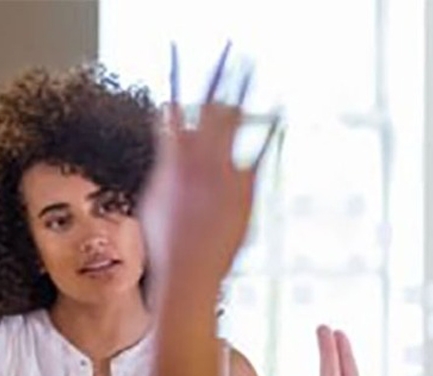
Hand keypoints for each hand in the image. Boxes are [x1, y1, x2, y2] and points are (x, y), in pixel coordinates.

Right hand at [155, 44, 278, 289]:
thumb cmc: (167, 242)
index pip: (171, 107)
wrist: (189, 272)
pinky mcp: (246, 188)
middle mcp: (197, 158)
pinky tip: (280, 114)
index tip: (176, 54)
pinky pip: (260, 151)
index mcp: (171, 158)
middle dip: (218, 73)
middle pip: (208, 104)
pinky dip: (270, 130)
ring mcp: (223, 171)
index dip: (175, 77)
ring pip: (234, 120)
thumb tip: (162, 155)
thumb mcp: (152, 199)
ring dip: (242, 89)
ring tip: (251, 63)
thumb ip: (161, 168)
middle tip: (228, 47)